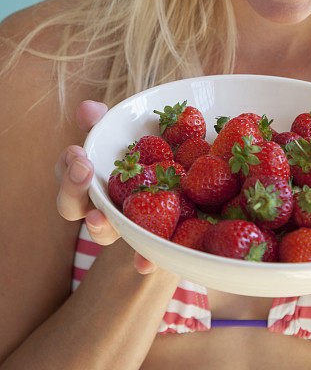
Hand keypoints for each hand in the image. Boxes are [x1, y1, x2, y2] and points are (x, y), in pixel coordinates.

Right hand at [55, 99, 156, 273]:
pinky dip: (143, 260)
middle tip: (82, 169)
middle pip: (72, 206)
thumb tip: (88, 108)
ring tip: (98, 218)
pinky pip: (142, 255)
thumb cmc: (146, 153)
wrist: (183, 181)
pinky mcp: (150, 241)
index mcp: (91, 180)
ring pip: (102, 231)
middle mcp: (99, 206)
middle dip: (72, 189)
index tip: (75, 152)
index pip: (67, 173)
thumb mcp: (125, 133)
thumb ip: (105, 122)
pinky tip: (145, 263)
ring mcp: (123, 226)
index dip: (66, 167)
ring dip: (98, 226)